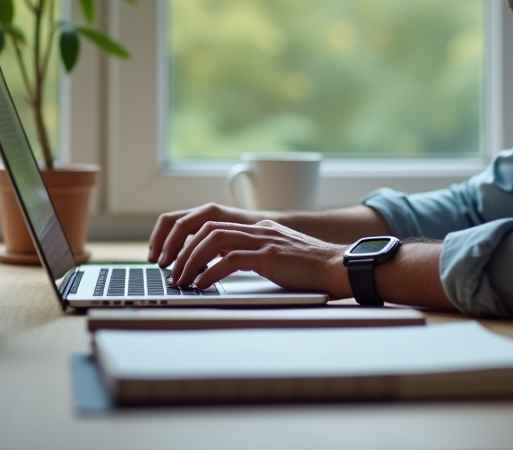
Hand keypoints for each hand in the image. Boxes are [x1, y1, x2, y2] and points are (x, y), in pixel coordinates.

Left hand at [168, 219, 350, 298]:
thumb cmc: (313, 270)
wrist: (340, 268)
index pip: (215, 227)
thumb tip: (226, 263)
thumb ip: (255, 255)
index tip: (178, 262)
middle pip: (208, 230)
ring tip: (182, 280)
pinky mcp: (270, 256)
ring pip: (214, 241)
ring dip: (191, 261)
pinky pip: (230, 260)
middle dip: (184, 250)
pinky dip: (210, 272)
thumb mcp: (279, 256)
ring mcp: (264, 241)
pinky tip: (202, 285)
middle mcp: (259, 230)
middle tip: (172, 272)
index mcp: (260, 229)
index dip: (192, 243)